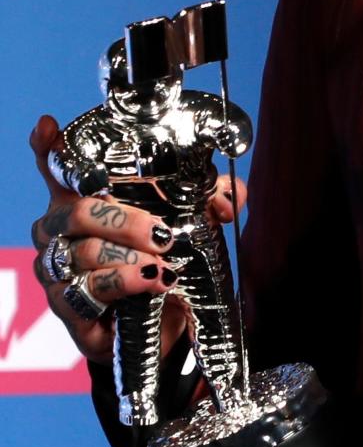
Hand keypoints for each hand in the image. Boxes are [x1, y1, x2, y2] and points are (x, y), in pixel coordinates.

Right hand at [28, 114, 245, 363]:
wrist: (161, 320)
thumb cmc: (164, 256)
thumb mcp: (193, 219)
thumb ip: (214, 198)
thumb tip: (230, 201)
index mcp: (83, 198)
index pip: (56, 167)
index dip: (48, 147)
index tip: (48, 126)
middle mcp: (60, 230)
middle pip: (78, 211)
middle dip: (126, 220)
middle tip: (164, 232)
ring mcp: (57, 268)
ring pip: (86, 252)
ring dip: (131, 258)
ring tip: (164, 264)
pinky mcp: (65, 306)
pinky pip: (86, 290)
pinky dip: (126, 282)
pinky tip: (153, 281)